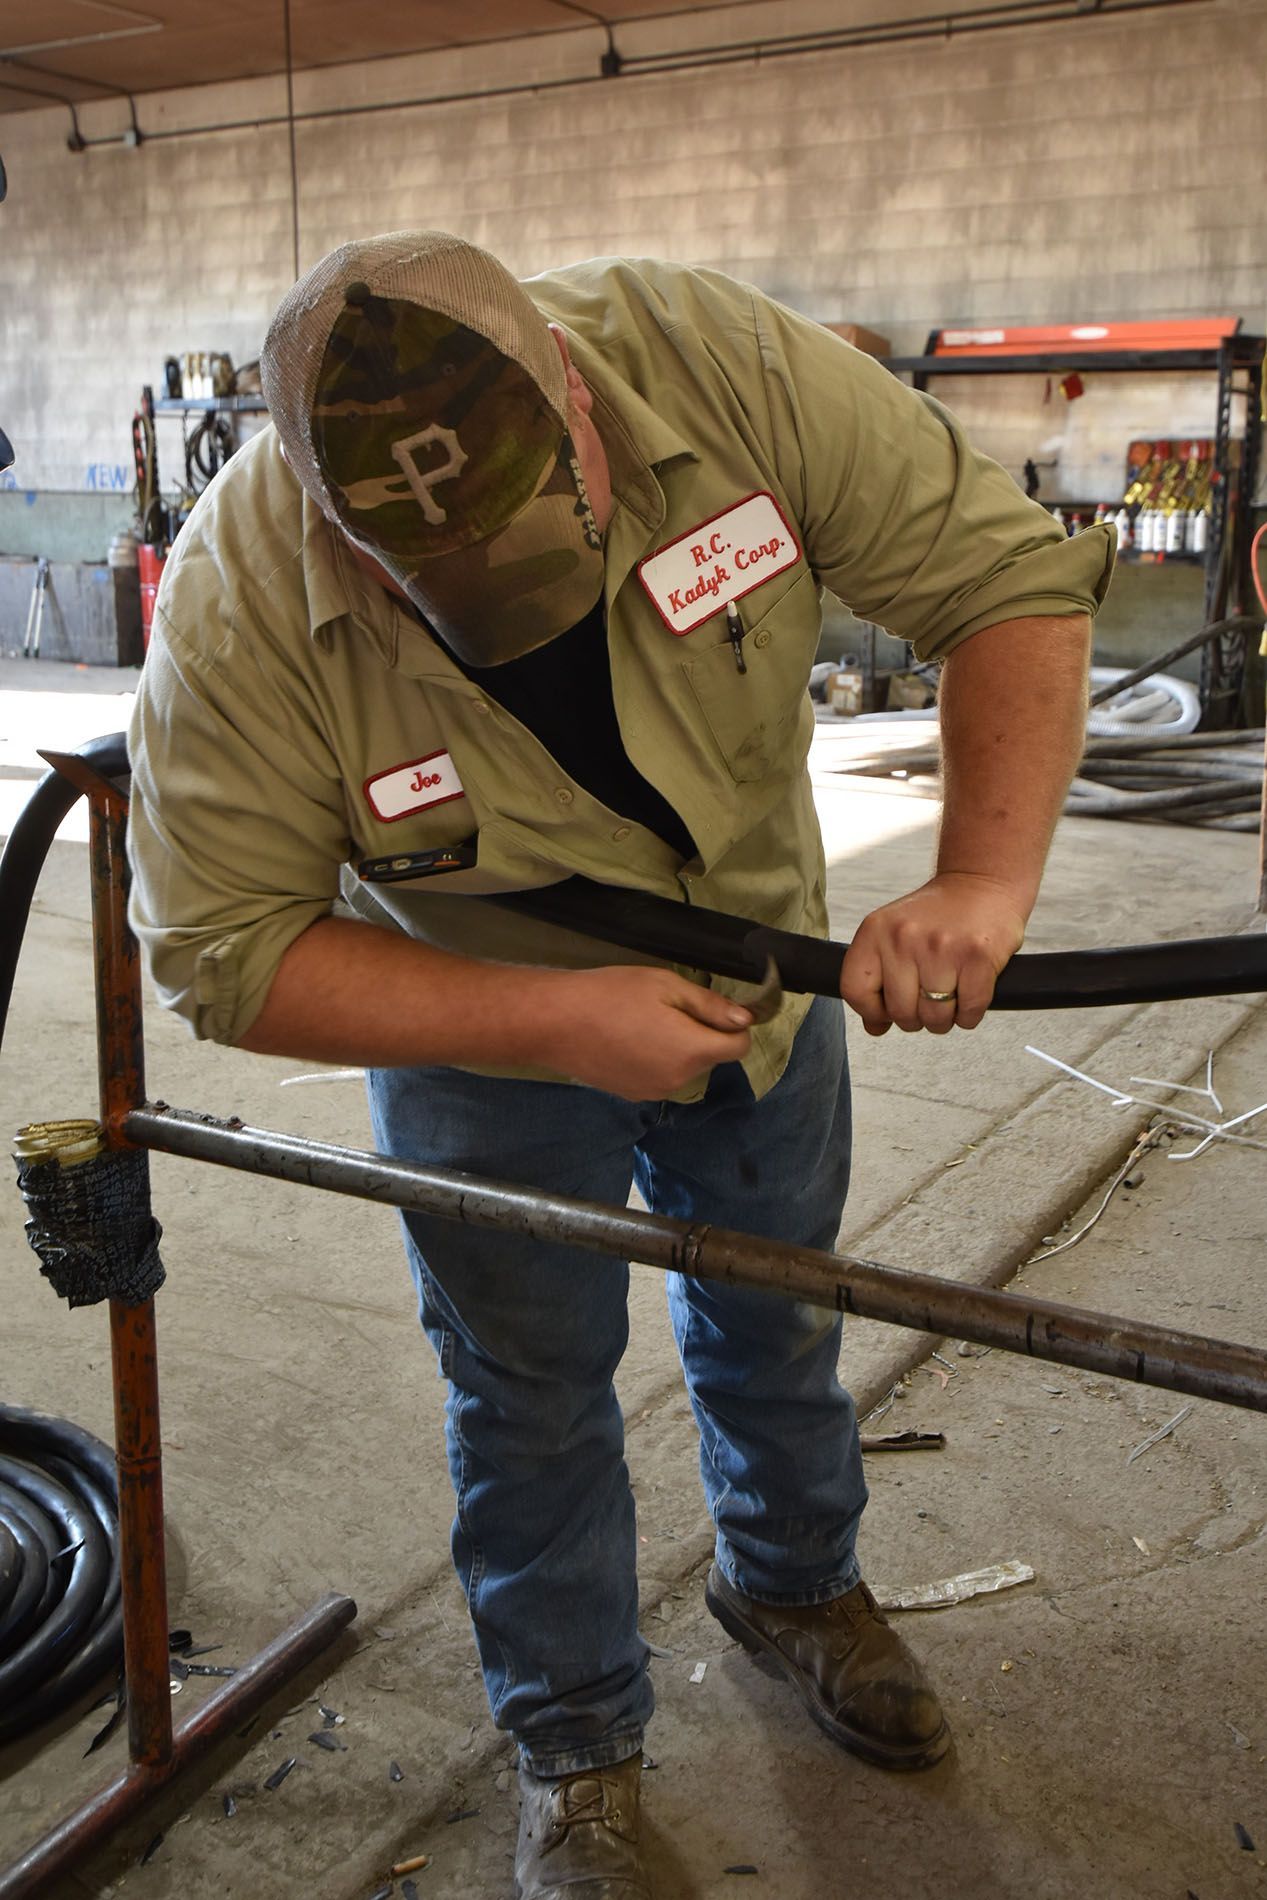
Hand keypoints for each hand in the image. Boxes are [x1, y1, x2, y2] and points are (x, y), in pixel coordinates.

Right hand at [538, 965, 752, 1099]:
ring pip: (685, 1067)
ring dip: (678, 1047)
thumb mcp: (665, 986)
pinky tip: (627, 1040)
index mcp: (692, 1050)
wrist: (555, 1023)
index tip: (714, 1006)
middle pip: (711, 1056)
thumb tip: (746, 1019)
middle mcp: (680, 1080)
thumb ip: (710, 1005)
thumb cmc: (611, 995)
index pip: (739, 1046)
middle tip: (666, 1006)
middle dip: (701, 1033)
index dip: (735, 1025)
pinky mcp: (633, 1095)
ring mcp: (655, 1091)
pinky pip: (661, 1076)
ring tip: (642, 1021)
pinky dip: (655, 1059)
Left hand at [840, 872, 1026, 1036]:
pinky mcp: (978, 956)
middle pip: (900, 1011)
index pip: (855, 990)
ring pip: (935, 1017)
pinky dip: (970, 1015)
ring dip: (944, 1019)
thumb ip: (878, 979)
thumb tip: (874, 1027)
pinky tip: (970, 997)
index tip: (888, 1010)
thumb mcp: (895, 935)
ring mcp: (941, 947)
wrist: (982, 881)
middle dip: (916, 1019)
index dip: (871, 1011)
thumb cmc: (938, 915)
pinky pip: (969, 1011)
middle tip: (928, 1002)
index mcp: (875, 930)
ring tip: (950, 999)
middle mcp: (904, 937)